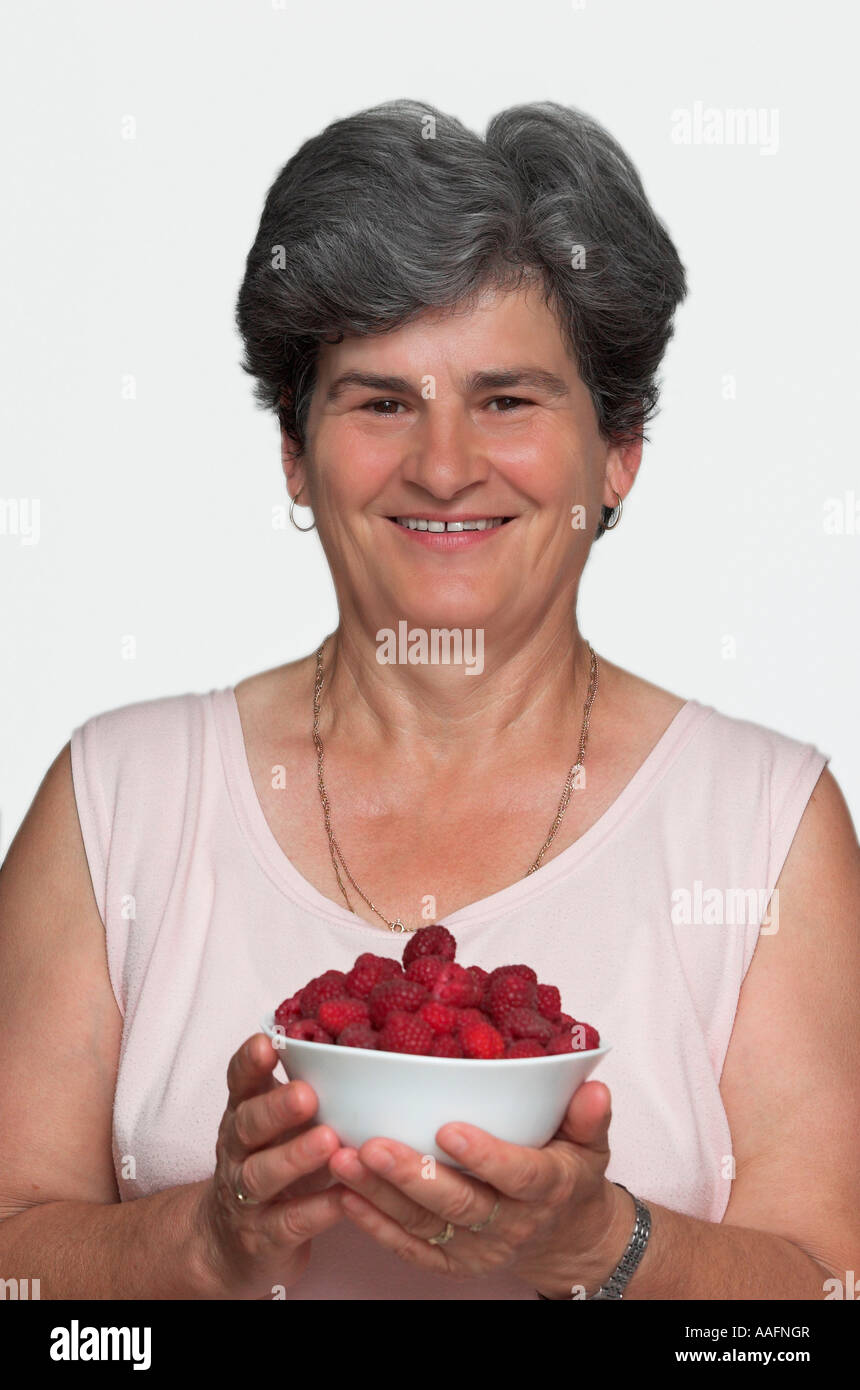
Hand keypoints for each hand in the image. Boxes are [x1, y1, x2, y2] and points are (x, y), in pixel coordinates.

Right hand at [195, 1032, 346, 1298]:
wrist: (230, 1246)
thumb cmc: (271, 1167)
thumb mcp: (276, 1129)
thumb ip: (303, 1093)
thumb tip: (362, 1049)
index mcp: (243, 1117)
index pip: (239, 1083)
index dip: (249, 1063)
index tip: (267, 1043)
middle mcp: (238, 1153)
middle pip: (247, 1126)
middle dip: (275, 1109)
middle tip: (306, 1094)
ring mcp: (246, 1198)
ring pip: (262, 1175)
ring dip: (295, 1157)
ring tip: (328, 1141)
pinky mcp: (264, 1237)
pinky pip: (290, 1222)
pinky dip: (318, 1209)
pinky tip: (344, 1197)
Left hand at [327, 1080, 626, 1295]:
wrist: (567, 1239)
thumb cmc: (570, 1176)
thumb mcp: (591, 1144)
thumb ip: (588, 1117)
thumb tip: (594, 1089)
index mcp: (547, 1189)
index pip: (518, 1175)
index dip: (485, 1155)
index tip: (448, 1128)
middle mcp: (510, 1224)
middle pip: (459, 1205)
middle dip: (412, 1175)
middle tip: (371, 1144)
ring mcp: (477, 1249)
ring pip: (424, 1224)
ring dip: (379, 1194)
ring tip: (341, 1159)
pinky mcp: (452, 1263)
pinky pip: (409, 1247)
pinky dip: (374, 1225)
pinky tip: (344, 1195)